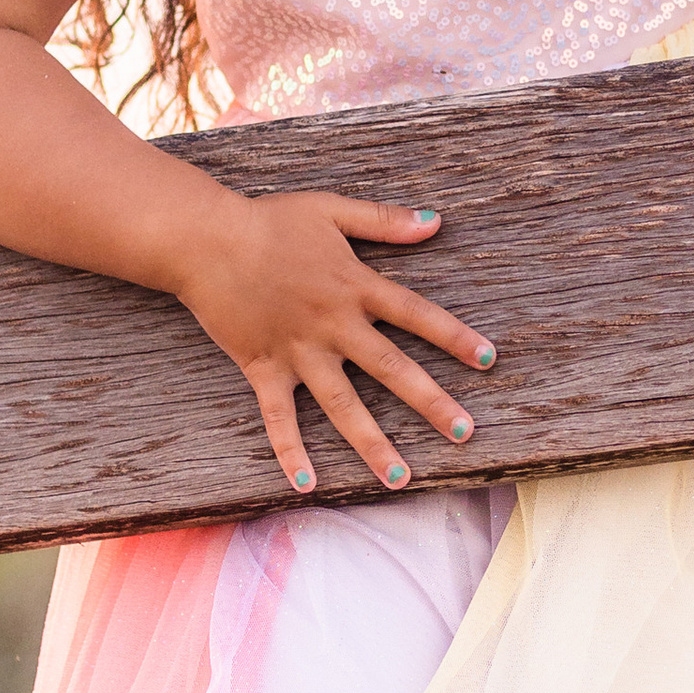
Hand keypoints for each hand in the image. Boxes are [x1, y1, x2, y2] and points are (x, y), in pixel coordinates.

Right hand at [175, 193, 496, 494]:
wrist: (205, 240)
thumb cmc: (268, 221)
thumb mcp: (330, 210)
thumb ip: (383, 220)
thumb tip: (434, 221)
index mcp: (354, 286)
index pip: (416, 315)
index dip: (454, 337)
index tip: (488, 360)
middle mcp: (333, 325)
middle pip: (390, 369)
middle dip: (430, 402)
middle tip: (464, 433)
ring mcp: (298, 351)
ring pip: (342, 405)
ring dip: (372, 442)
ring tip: (400, 477)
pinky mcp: (263, 368)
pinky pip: (278, 416)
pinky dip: (290, 450)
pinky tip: (307, 483)